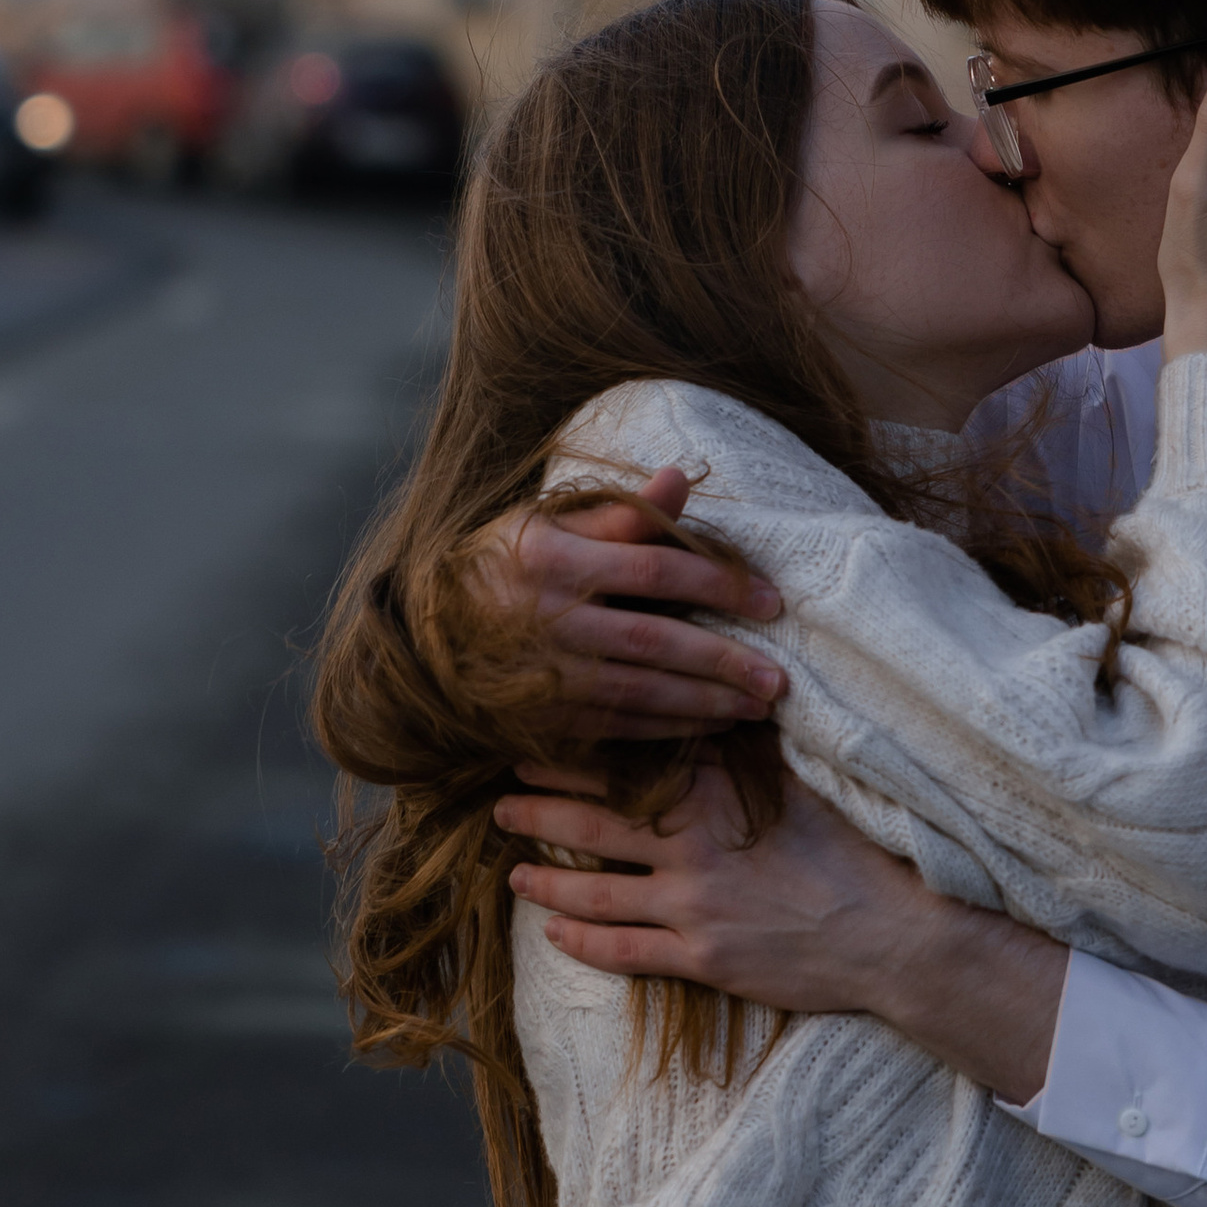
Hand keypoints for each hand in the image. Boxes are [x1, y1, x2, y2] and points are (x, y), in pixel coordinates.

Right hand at [468, 467, 786, 747]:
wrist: (426, 636)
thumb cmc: (500, 566)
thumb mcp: (546, 524)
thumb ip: (619, 513)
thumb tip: (681, 478)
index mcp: (554, 559)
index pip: (654, 570)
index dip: (717, 585)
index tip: (770, 601)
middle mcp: (551, 620)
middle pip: (656, 641)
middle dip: (723, 661)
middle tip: (779, 677)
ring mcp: (547, 675)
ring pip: (642, 693)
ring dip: (707, 704)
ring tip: (759, 707)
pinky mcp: (546, 717)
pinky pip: (619, 725)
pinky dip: (670, 728)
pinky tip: (711, 725)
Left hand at [499, 759, 1069, 1103]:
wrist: (892, 932)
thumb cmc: (852, 849)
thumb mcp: (801, 781)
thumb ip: (748, 751)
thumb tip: (715, 702)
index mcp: (717, 791)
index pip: (627, 764)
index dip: (572, 755)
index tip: (531, 742)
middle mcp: (693, 844)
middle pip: (595, 822)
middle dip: (540, 810)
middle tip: (499, 801)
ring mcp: (694, 904)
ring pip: (596, 889)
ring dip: (547, 877)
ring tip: (513, 870)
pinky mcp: (703, 956)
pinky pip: (624, 950)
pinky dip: (583, 939)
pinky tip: (552, 929)